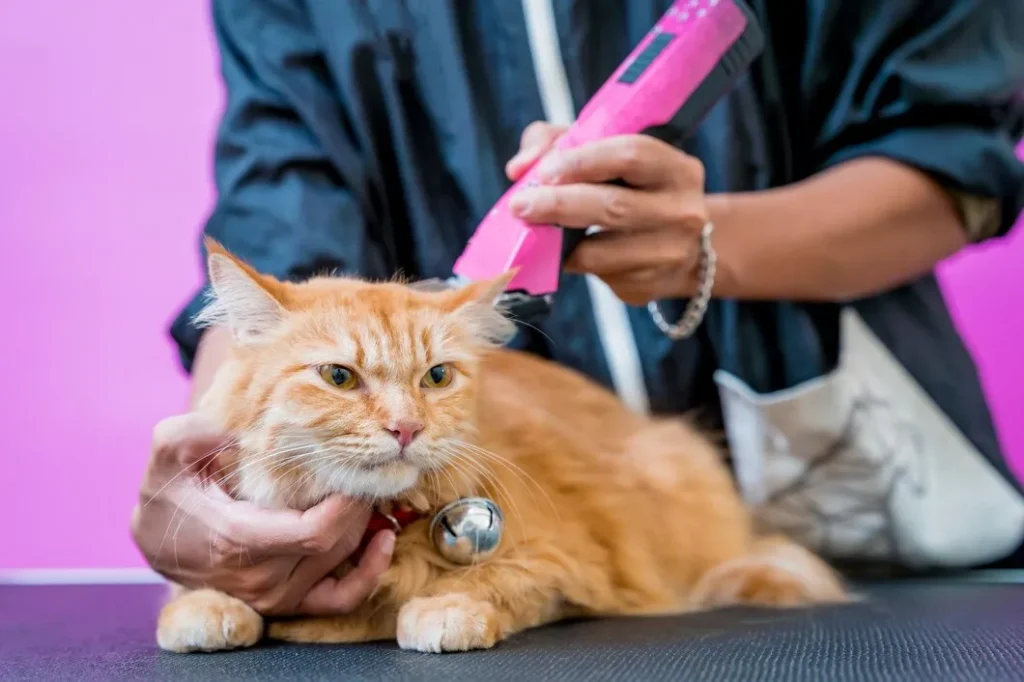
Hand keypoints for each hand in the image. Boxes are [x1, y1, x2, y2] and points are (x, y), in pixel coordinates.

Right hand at [131, 413, 393, 616]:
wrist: (158, 538)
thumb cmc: (169, 491)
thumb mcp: (168, 452)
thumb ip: (187, 434)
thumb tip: (225, 432)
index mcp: (238, 540)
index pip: (315, 532)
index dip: (347, 503)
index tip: (358, 468)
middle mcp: (261, 577)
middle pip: (335, 542)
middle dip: (358, 503)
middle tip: (366, 467)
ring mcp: (274, 596)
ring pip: (341, 560)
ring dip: (363, 525)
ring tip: (369, 489)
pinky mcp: (285, 604)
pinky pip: (340, 599)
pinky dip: (368, 573)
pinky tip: (382, 540)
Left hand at [505, 121, 708, 305]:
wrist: (688, 247)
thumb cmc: (636, 189)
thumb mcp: (610, 153)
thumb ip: (560, 143)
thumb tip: (518, 168)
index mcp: (676, 169)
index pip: (631, 155)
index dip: (582, 161)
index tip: (545, 170)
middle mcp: (682, 212)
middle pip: (613, 206)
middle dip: (559, 204)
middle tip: (521, 205)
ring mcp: (670, 254)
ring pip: (599, 252)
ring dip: (559, 243)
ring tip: (536, 229)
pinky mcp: (650, 286)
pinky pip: (598, 275)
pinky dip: (575, 263)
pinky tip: (570, 252)